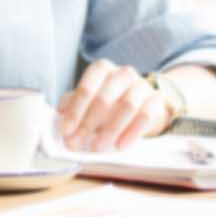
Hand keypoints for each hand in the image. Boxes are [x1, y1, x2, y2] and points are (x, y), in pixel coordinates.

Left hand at [56, 60, 170, 150]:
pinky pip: (145, 116)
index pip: (87, 87)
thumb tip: (59, 115)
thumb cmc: (110, 102)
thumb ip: (73, 105)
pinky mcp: (156, 100)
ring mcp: (141, 85)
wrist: (143, 104)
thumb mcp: (89, 100)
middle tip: (78, 143)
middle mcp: (122, 73)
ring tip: (98, 147)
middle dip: (88, 123)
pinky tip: (121, 145)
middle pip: (104, 97)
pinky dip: (131, 132)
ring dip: (110, 129)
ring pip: (126, 106)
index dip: (75, 111)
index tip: (66, 131)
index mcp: (102, 69)